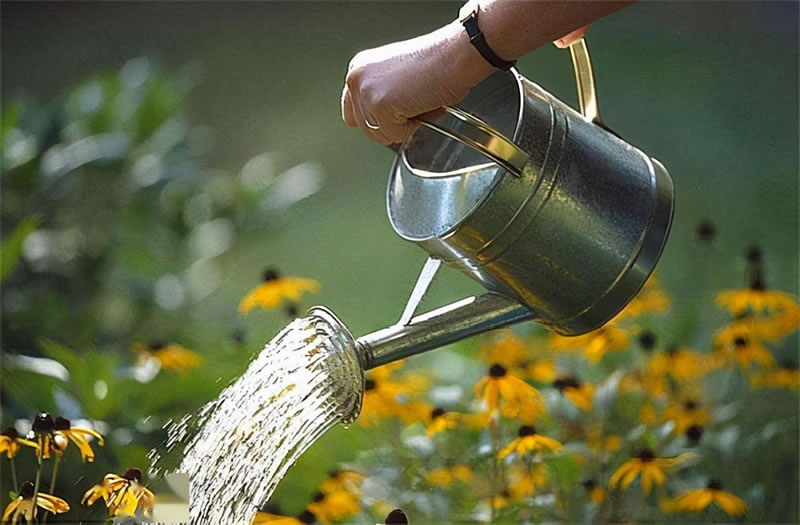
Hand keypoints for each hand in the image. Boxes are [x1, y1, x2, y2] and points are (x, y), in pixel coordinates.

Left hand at [341, 21, 492, 144]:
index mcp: (360, 69)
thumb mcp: (397, 79)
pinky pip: (394, 135)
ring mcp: (365, 91)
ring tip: (419, 102)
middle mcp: (357, 78)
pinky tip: (422, 105)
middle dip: (394, 124)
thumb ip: (381, 96)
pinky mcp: (379, 104)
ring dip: (404, 127)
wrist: (454, 56)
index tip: (396, 113)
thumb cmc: (437, 65)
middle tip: (415, 102)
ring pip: (379, 134)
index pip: (352, 113)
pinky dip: (413, 128)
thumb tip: (382, 121)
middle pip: (366, 128)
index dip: (378, 119)